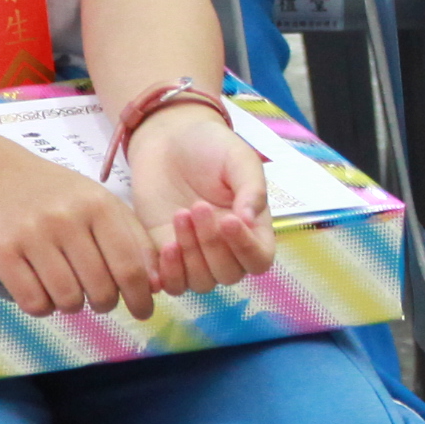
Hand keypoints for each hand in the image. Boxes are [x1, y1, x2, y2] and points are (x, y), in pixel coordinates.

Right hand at [0, 138, 159, 317]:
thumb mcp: (99, 201)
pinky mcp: (1, 252)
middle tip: (99, 299)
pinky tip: (43, 292)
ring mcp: (32, 235)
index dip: (140, 298)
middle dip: (105, 303)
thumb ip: (132, 238)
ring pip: (67, 300)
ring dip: (72, 305)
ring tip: (69, 292)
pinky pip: (33, 302)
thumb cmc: (56, 194)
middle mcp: (66, 219)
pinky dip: (43, 307)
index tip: (143, 311)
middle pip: (100, 289)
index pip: (130, 267)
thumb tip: (157, 284)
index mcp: (98, 206)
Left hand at [124, 101, 275, 296]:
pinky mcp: (166, 255)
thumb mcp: (238, 159)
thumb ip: (251, 188)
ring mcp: (196, 255)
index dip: (246, 248)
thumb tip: (249, 220)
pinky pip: (172, 284)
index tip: (228, 219)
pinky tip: (166, 246)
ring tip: (180, 215)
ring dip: (190, 256)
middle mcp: (227, 248)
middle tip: (197, 206)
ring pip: (201, 282)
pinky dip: (169, 274)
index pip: (259, 259)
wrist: (168, 139)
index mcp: (252, 228)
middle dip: (212, 244)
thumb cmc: (211, 147)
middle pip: (228, 274)